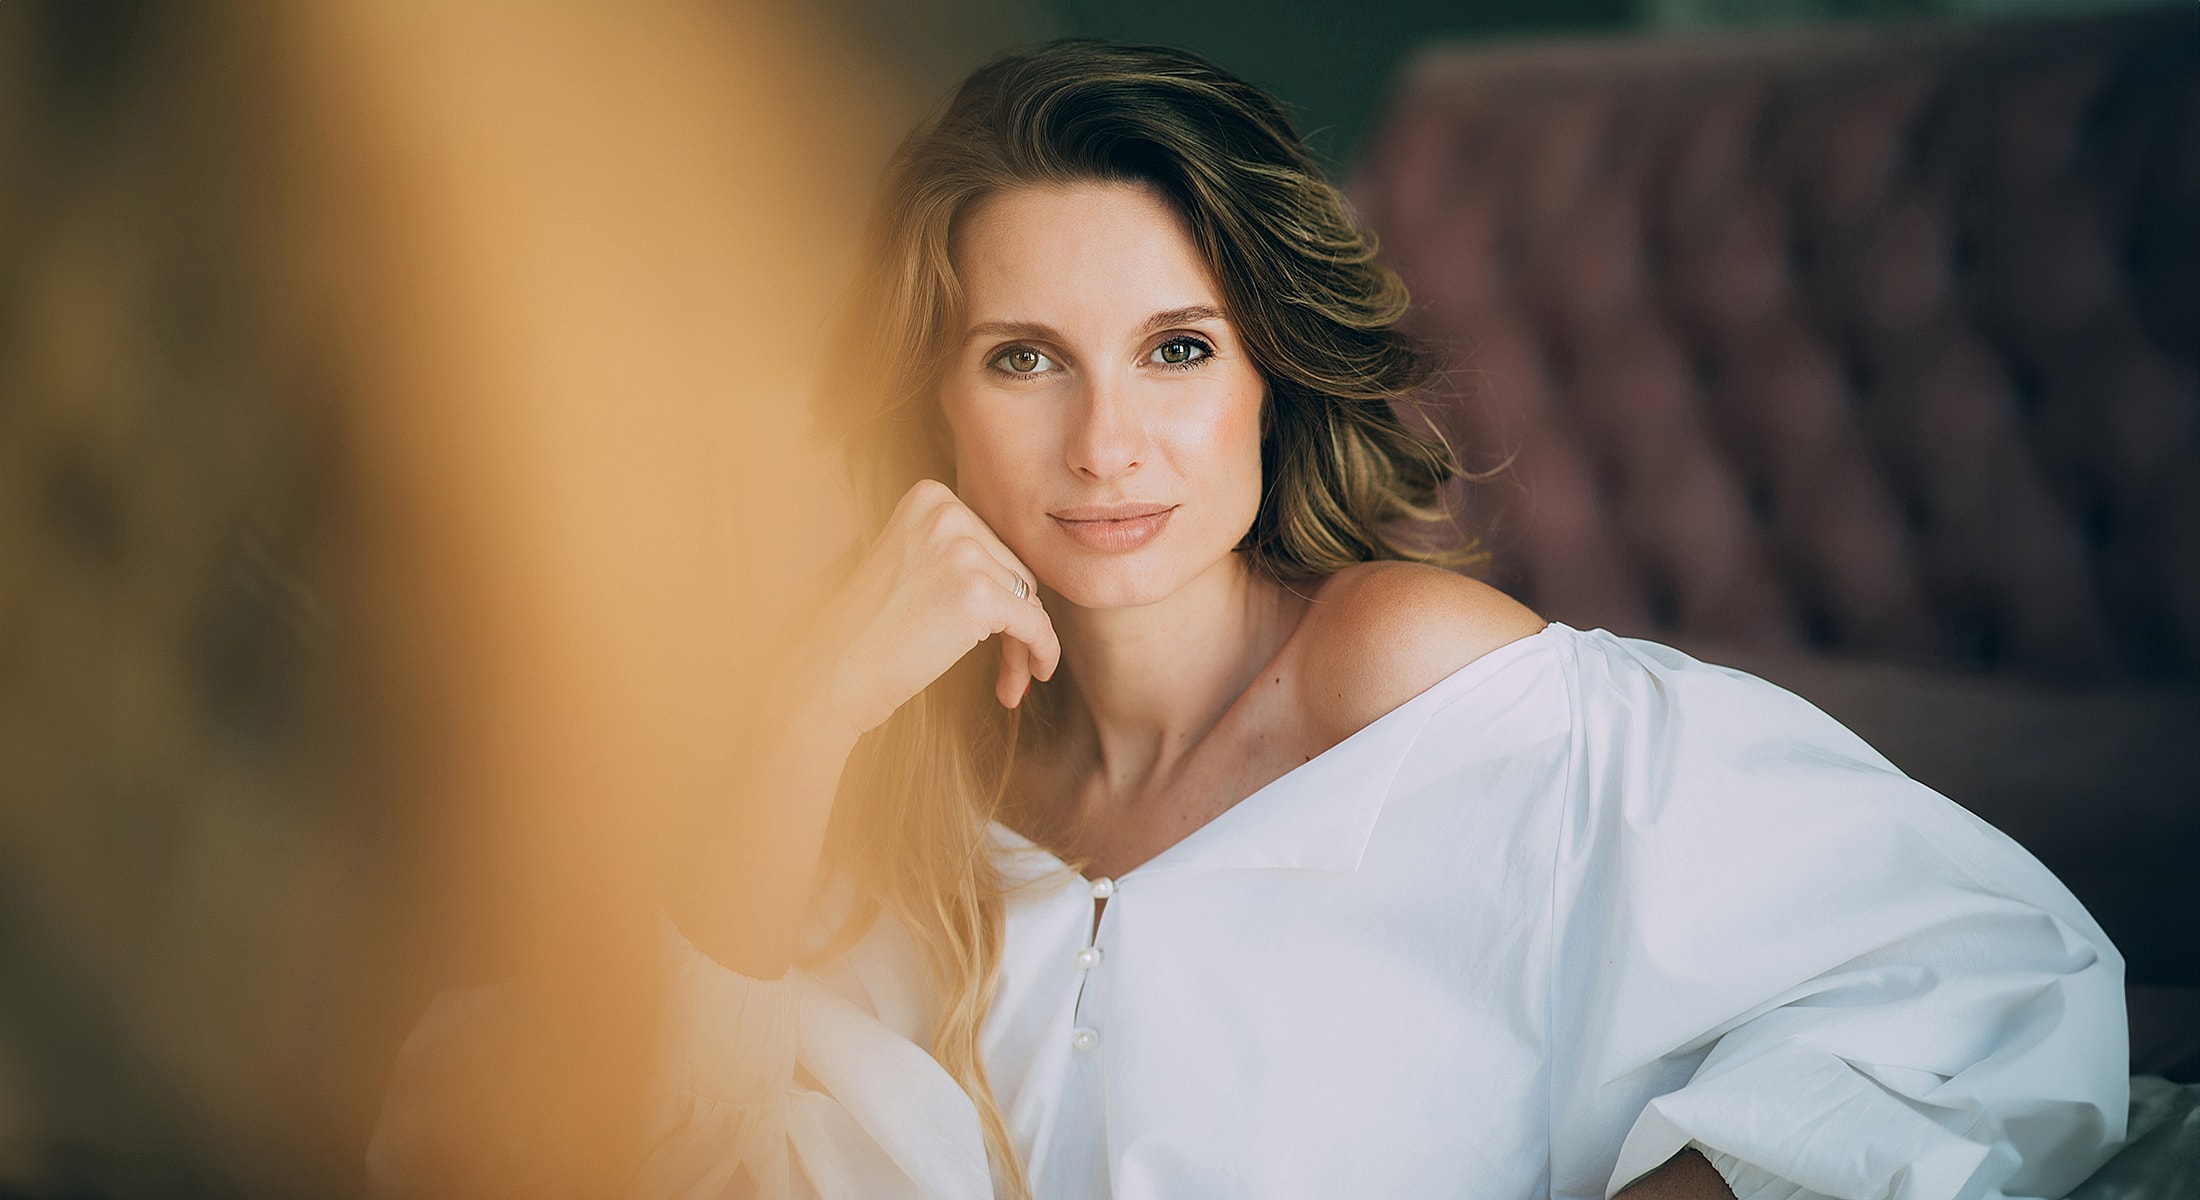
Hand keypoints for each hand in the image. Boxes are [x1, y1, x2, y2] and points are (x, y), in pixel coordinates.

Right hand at [795, 479, 1060, 736]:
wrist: (831, 671)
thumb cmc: (869, 629)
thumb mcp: (912, 562)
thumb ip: (961, 552)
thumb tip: (1029, 578)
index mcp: (929, 496)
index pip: (994, 543)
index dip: (998, 591)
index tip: (988, 629)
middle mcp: (946, 512)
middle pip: (1016, 569)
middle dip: (1014, 620)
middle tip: (1005, 666)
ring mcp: (962, 551)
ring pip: (1028, 600)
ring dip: (1021, 643)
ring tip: (1007, 681)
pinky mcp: (978, 595)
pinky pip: (1036, 626)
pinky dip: (1042, 652)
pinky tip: (1035, 675)